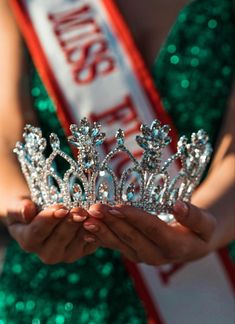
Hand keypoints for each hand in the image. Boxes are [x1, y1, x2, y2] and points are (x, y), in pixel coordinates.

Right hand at [6, 198, 98, 263]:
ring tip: (90, 212)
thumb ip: (19, 209)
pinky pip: (91, 243)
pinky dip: (96, 231)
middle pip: (60, 237)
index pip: (38, 232)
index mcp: (29, 242)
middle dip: (70, 222)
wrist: (42, 218)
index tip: (60, 208)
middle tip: (79, 209)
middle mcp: (47, 253)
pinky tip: (99, 220)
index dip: (50, 220)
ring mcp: (66, 254)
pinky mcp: (82, 251)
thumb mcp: (16, 207)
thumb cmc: (28, 211)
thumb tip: (27, 210)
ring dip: (85, 226)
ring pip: (78, 240)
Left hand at [82, 201, 216, 264]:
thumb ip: (194, 216)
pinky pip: (114, 246)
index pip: (152, 229)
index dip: (134, 218)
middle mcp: (155, 255)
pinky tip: (86, 230)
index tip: (118, 205)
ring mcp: (141, 255)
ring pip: (118, 243)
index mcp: (174, 246)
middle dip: (112, 221)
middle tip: (95, 208)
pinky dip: (99, 238)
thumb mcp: (205, 223)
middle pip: (130, 236)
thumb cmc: (199, 230)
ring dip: (101, 230)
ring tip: (86, 218)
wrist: (190, 244)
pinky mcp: (131, 252)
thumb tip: (178, 206)